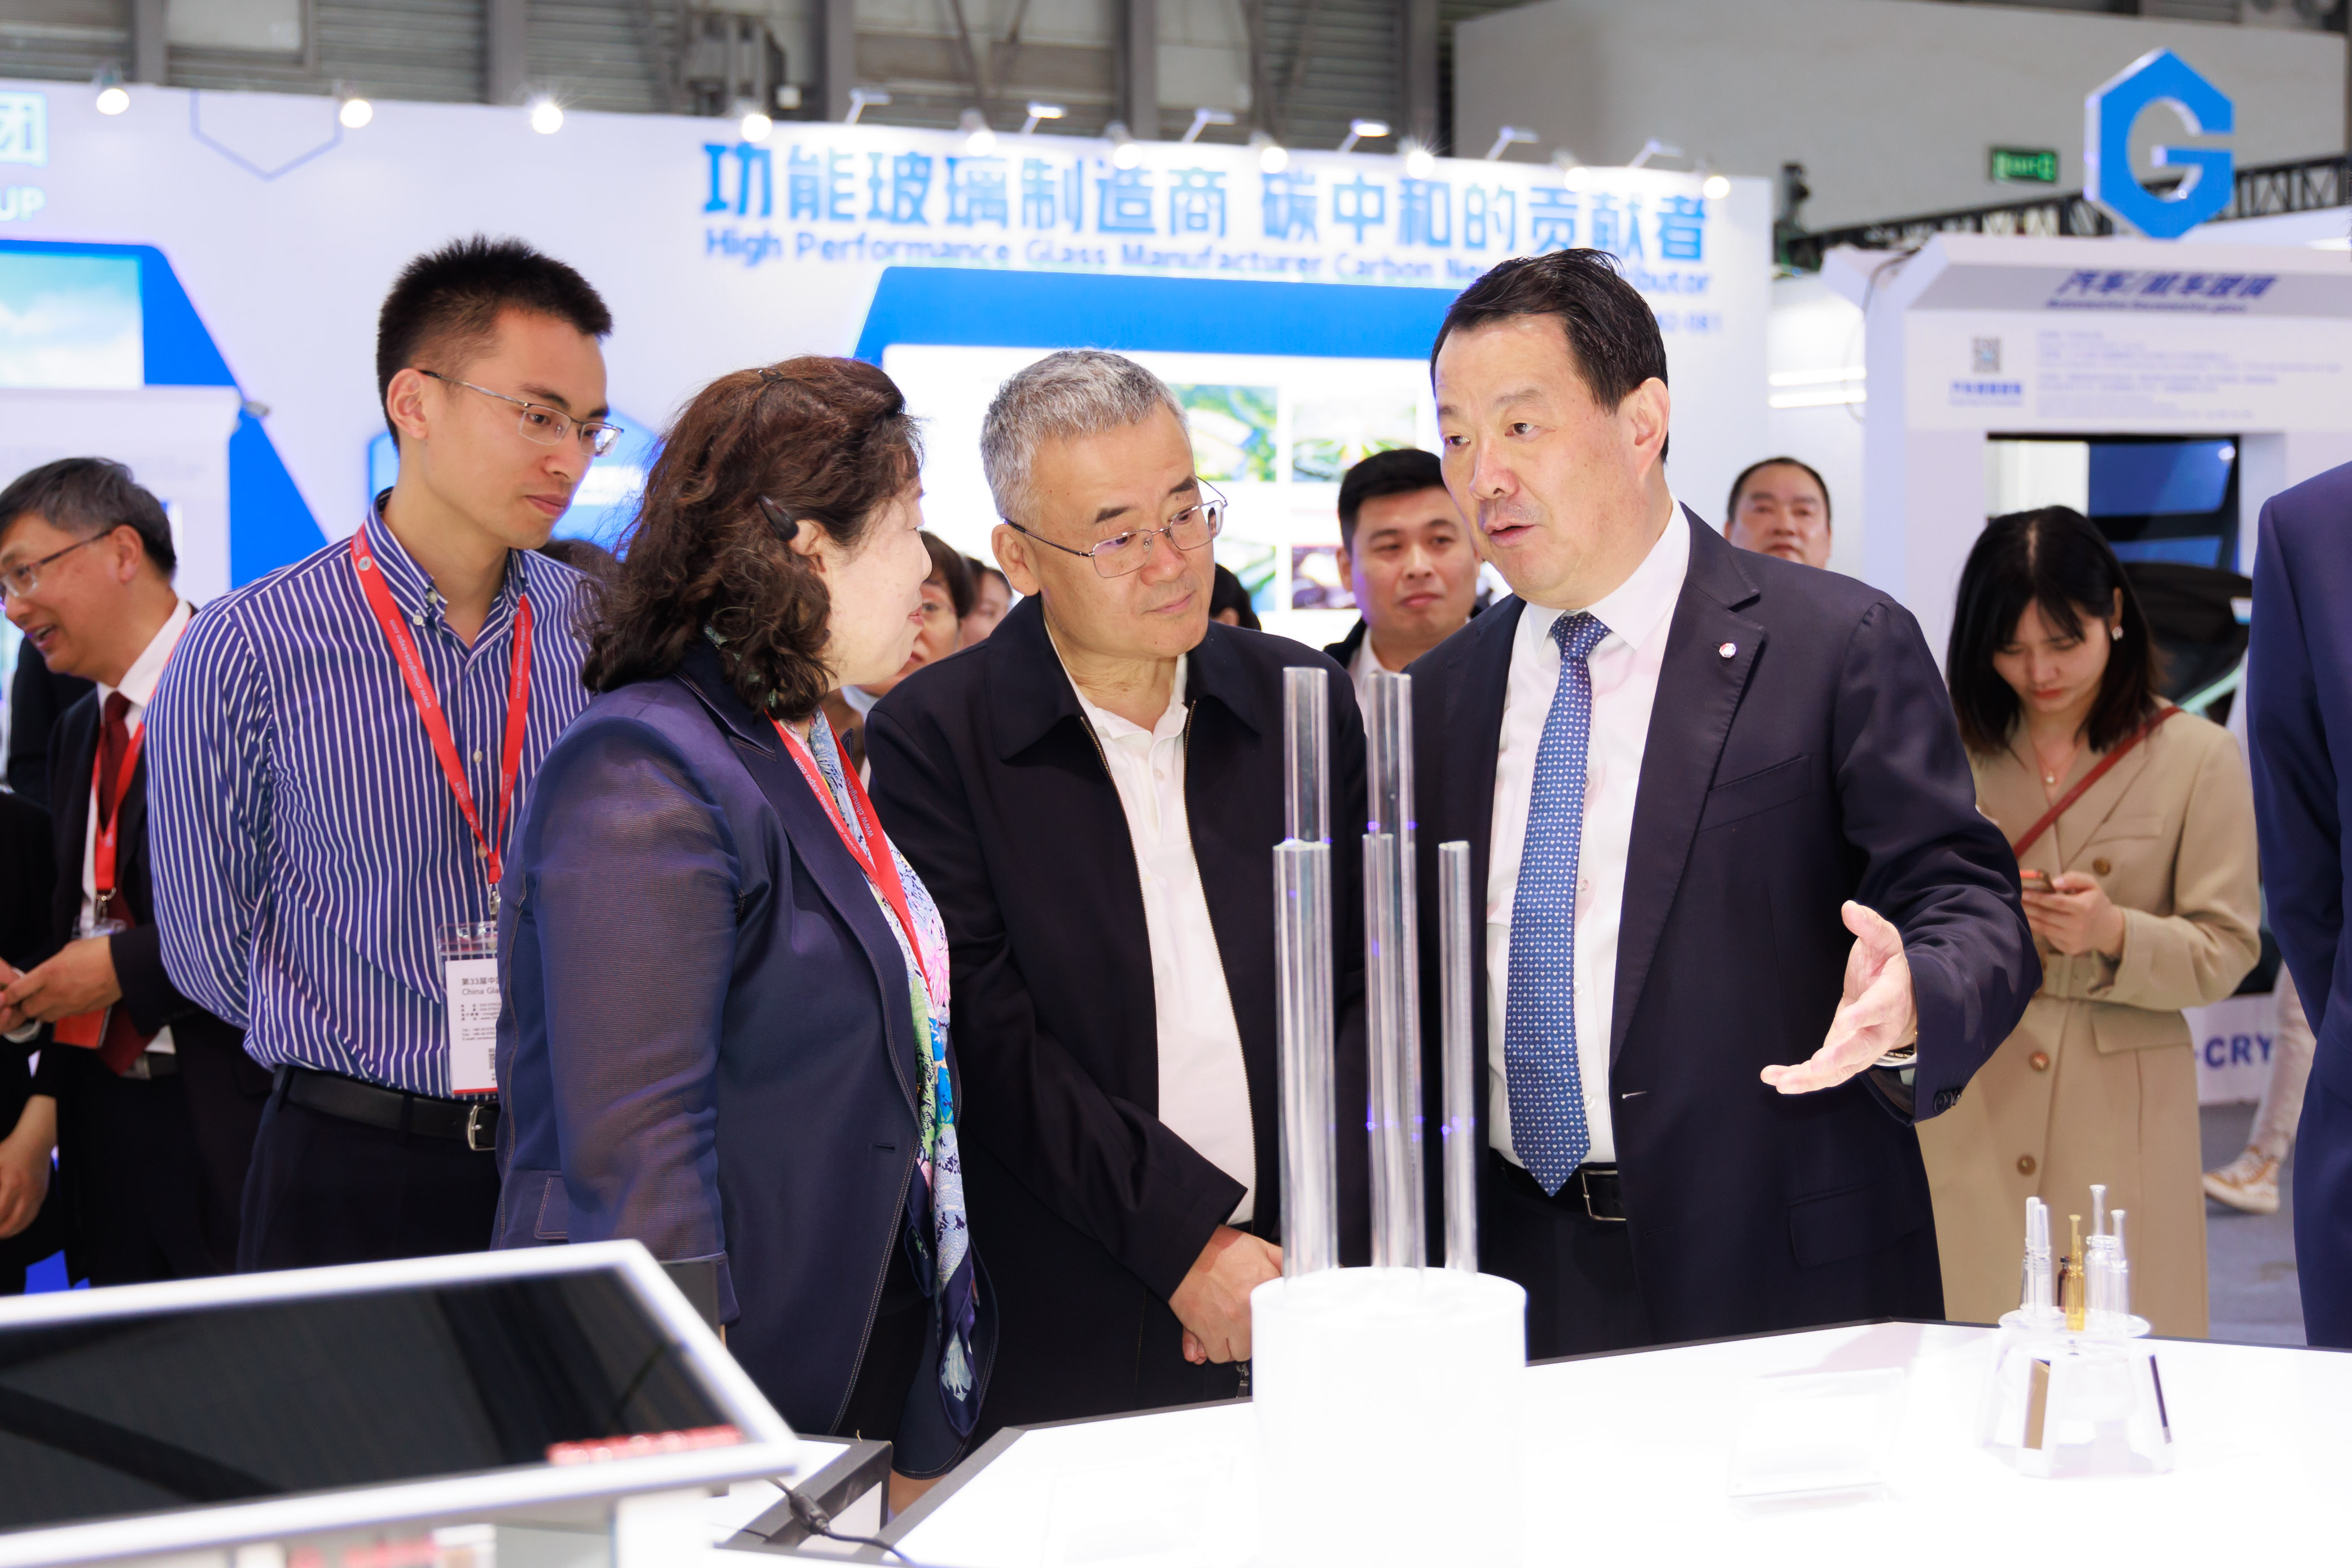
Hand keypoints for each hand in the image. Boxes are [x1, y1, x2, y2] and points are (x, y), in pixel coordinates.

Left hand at [0, 1096, 55, 1239]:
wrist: (35, 1139)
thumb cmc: (11, 1149)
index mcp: (12, 1184)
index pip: (0, 1213)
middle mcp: (27, 1191)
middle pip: (12, 1223)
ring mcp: (37, 1193)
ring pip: (24, 1222)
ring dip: (10, 1231)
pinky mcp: (42, 1193)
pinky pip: (32, 1215)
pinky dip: (21, 1224)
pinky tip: (12, 1225)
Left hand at [2, 938, 122, 1031]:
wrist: (126, 964)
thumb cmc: (99, 951)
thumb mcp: (69, 950)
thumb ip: (52, 965)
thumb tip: (48, 971)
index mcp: (47, 973)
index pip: (16, 992)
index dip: (9, 995)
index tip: (10, 994)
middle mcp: (54, 992)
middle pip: (27, 1010)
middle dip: (26, 1004)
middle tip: (30, 997)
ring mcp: (68, 1004)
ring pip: (43, 1017)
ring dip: (42, 1011)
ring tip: (49, 1001)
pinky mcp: (82, 1011)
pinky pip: (63, 1016)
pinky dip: (61, 1011)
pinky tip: (68, 1001)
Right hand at [1169, 1225, 1281, 1363]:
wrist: (1185, 1248)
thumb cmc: (1218, 1248)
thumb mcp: (1258, 1247)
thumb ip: (1282, 1261)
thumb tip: (1306, 1274)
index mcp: (1264, 1286)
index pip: (1280, 1322)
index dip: (1271, 1325)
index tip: (1268, 1326)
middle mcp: (1247, 1308)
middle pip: (1256, 1343)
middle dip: (1248, 1336)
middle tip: (1241, 1324)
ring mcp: (1227, 1321)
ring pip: (1235, 1354)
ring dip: (1231, 1345)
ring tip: (1226, 1330)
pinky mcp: (1204, 1329)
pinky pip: (1214, 1355)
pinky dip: (1211, 1349)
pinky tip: (1211, 1336)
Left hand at [1762, 901, 1917, 1094]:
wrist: (1903, 999)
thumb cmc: (1889, 967)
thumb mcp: (1885, 942)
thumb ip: (1870, 926)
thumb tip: (1849, 907)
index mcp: (1890, 999)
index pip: (1878, 1008)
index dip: (1863, 1015)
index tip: (1845, 1019)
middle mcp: (1879, 1031)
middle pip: (1862, 1049)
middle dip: (1840, 1058)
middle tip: (1817, 1064)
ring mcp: (1862, 1049)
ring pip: (1841, 1071)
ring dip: (1811, 1079)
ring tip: (1780, 1082)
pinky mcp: (1845, 1058)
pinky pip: (1825, 1075)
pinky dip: (1801, 1080)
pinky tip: (1774, 1079)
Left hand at [2022, 871, 2124, 957]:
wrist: (2108, 929)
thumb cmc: (2095, 902)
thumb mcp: (2091, 885)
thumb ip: (2073, 878)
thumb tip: (2053, 882)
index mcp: (2084, 907)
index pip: (2056, 902)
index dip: (2037, 897)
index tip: (2023, 892)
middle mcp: (2079, 925)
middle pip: (2046, 916)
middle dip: (2028, 907)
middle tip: (2015, 899)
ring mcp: (2073, 939)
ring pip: (2044, 928)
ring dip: (2028, 918)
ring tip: (2018, 908)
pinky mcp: (2069, 948)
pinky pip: (2048, 937)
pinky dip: (2037, 928)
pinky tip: (2029, 919)